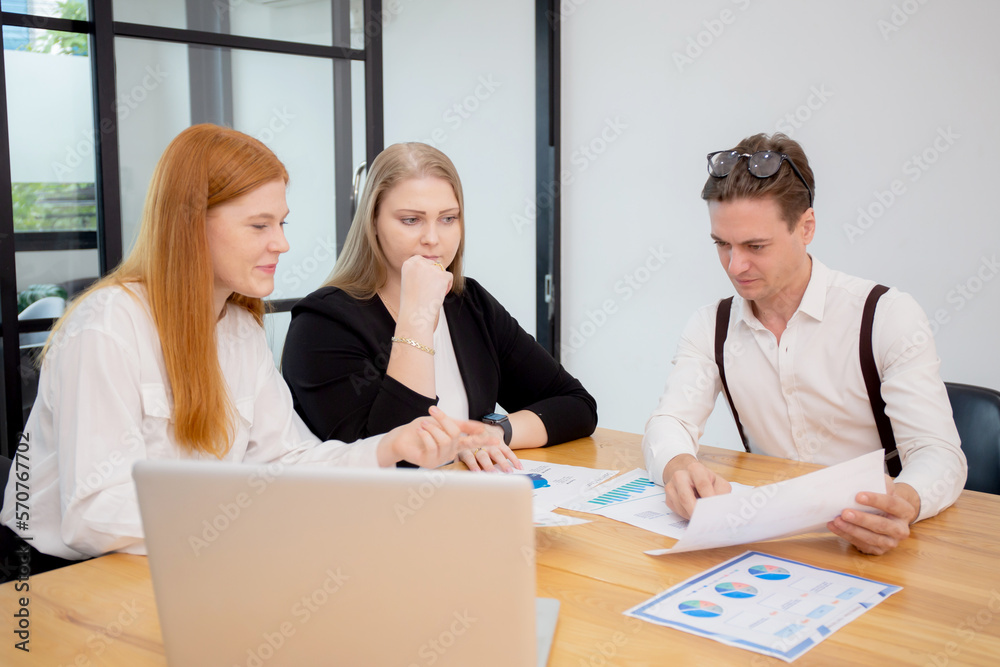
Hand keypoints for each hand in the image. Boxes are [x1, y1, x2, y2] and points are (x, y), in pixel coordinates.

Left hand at [378, 406, 494, 467]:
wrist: (402, 437)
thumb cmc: (422, 429)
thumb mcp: (443, 422)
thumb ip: (462, 425)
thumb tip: (481, 427)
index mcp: (455, 443)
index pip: (472, 442)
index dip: (484, 441)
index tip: (496, 440)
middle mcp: (449, 452)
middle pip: (455, 434)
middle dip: (444, 420)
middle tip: (433, 410)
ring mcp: (440, 459)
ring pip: (444, 439)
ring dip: (432, 428)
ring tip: (423, 423)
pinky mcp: (429, 462)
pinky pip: (432, 446)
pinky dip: (425, 435)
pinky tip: (420, 431)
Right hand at [398, 256, 452, 329]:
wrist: (415, 313)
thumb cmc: (412, 301)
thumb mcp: (410, 281)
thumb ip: (418, 271)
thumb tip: (435, 264)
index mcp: (408, 264)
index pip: (421, 259)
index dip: (425, 270)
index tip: (423, 282)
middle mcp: (419, 263)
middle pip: (433, 264)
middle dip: (434, 276)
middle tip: (429, 290)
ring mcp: (431, 268)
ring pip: (441, 270)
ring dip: (440, 281)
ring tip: (433, 293)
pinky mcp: (442, 276)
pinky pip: (449, 276)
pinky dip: (447, 285)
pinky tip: (440, 294)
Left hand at [456, 426, 521, 471]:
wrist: (482, 428)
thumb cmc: (469, 442)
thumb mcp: (460, 449)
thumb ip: (457, 459)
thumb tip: (453, 472)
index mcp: (468, 448)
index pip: (469, 456)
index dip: (473, 464)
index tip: (477, 472)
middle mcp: (480, 446)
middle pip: (484, 456)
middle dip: (489, 465)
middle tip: (493, 474)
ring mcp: (491, 444)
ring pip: (498, 454)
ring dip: (503, 463)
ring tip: (508, 472)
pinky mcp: (501, 444)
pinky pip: (508, 451)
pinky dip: (514, 459)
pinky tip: (518, 467)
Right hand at [662, 454, 731, 519]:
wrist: (689, 477)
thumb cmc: (707, 481)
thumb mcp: (719, 483)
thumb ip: (722, 494)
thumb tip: (720, 510)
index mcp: (695, 469)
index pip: (702, 484)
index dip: (709, 499)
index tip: (715, 510)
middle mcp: (679, 476)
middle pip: (685, 497)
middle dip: (696, 511)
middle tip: (706, 521)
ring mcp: (671, 487)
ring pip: (681, 507)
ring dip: (692, 515)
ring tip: (702, 516)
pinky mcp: (668, 498)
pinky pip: (677, 511)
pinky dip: (687, 515)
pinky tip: (693, 512)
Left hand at [827, 477, 917, 555]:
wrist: (888, 515)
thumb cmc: (882, 498)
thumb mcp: (884, 488)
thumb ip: (878, 482)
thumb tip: (862, 479)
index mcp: (905, 510)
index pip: (892, 504)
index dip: (875, 500)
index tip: (858, 496)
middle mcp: (901, 529)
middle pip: (882, 525)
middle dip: (862, 519)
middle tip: (844, 512)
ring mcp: (891, 542)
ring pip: (872, 538)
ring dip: (852, 530)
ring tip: (836, 520)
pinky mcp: (879, 550)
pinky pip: (862, 544)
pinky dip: (846, 535)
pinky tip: (834, 526)